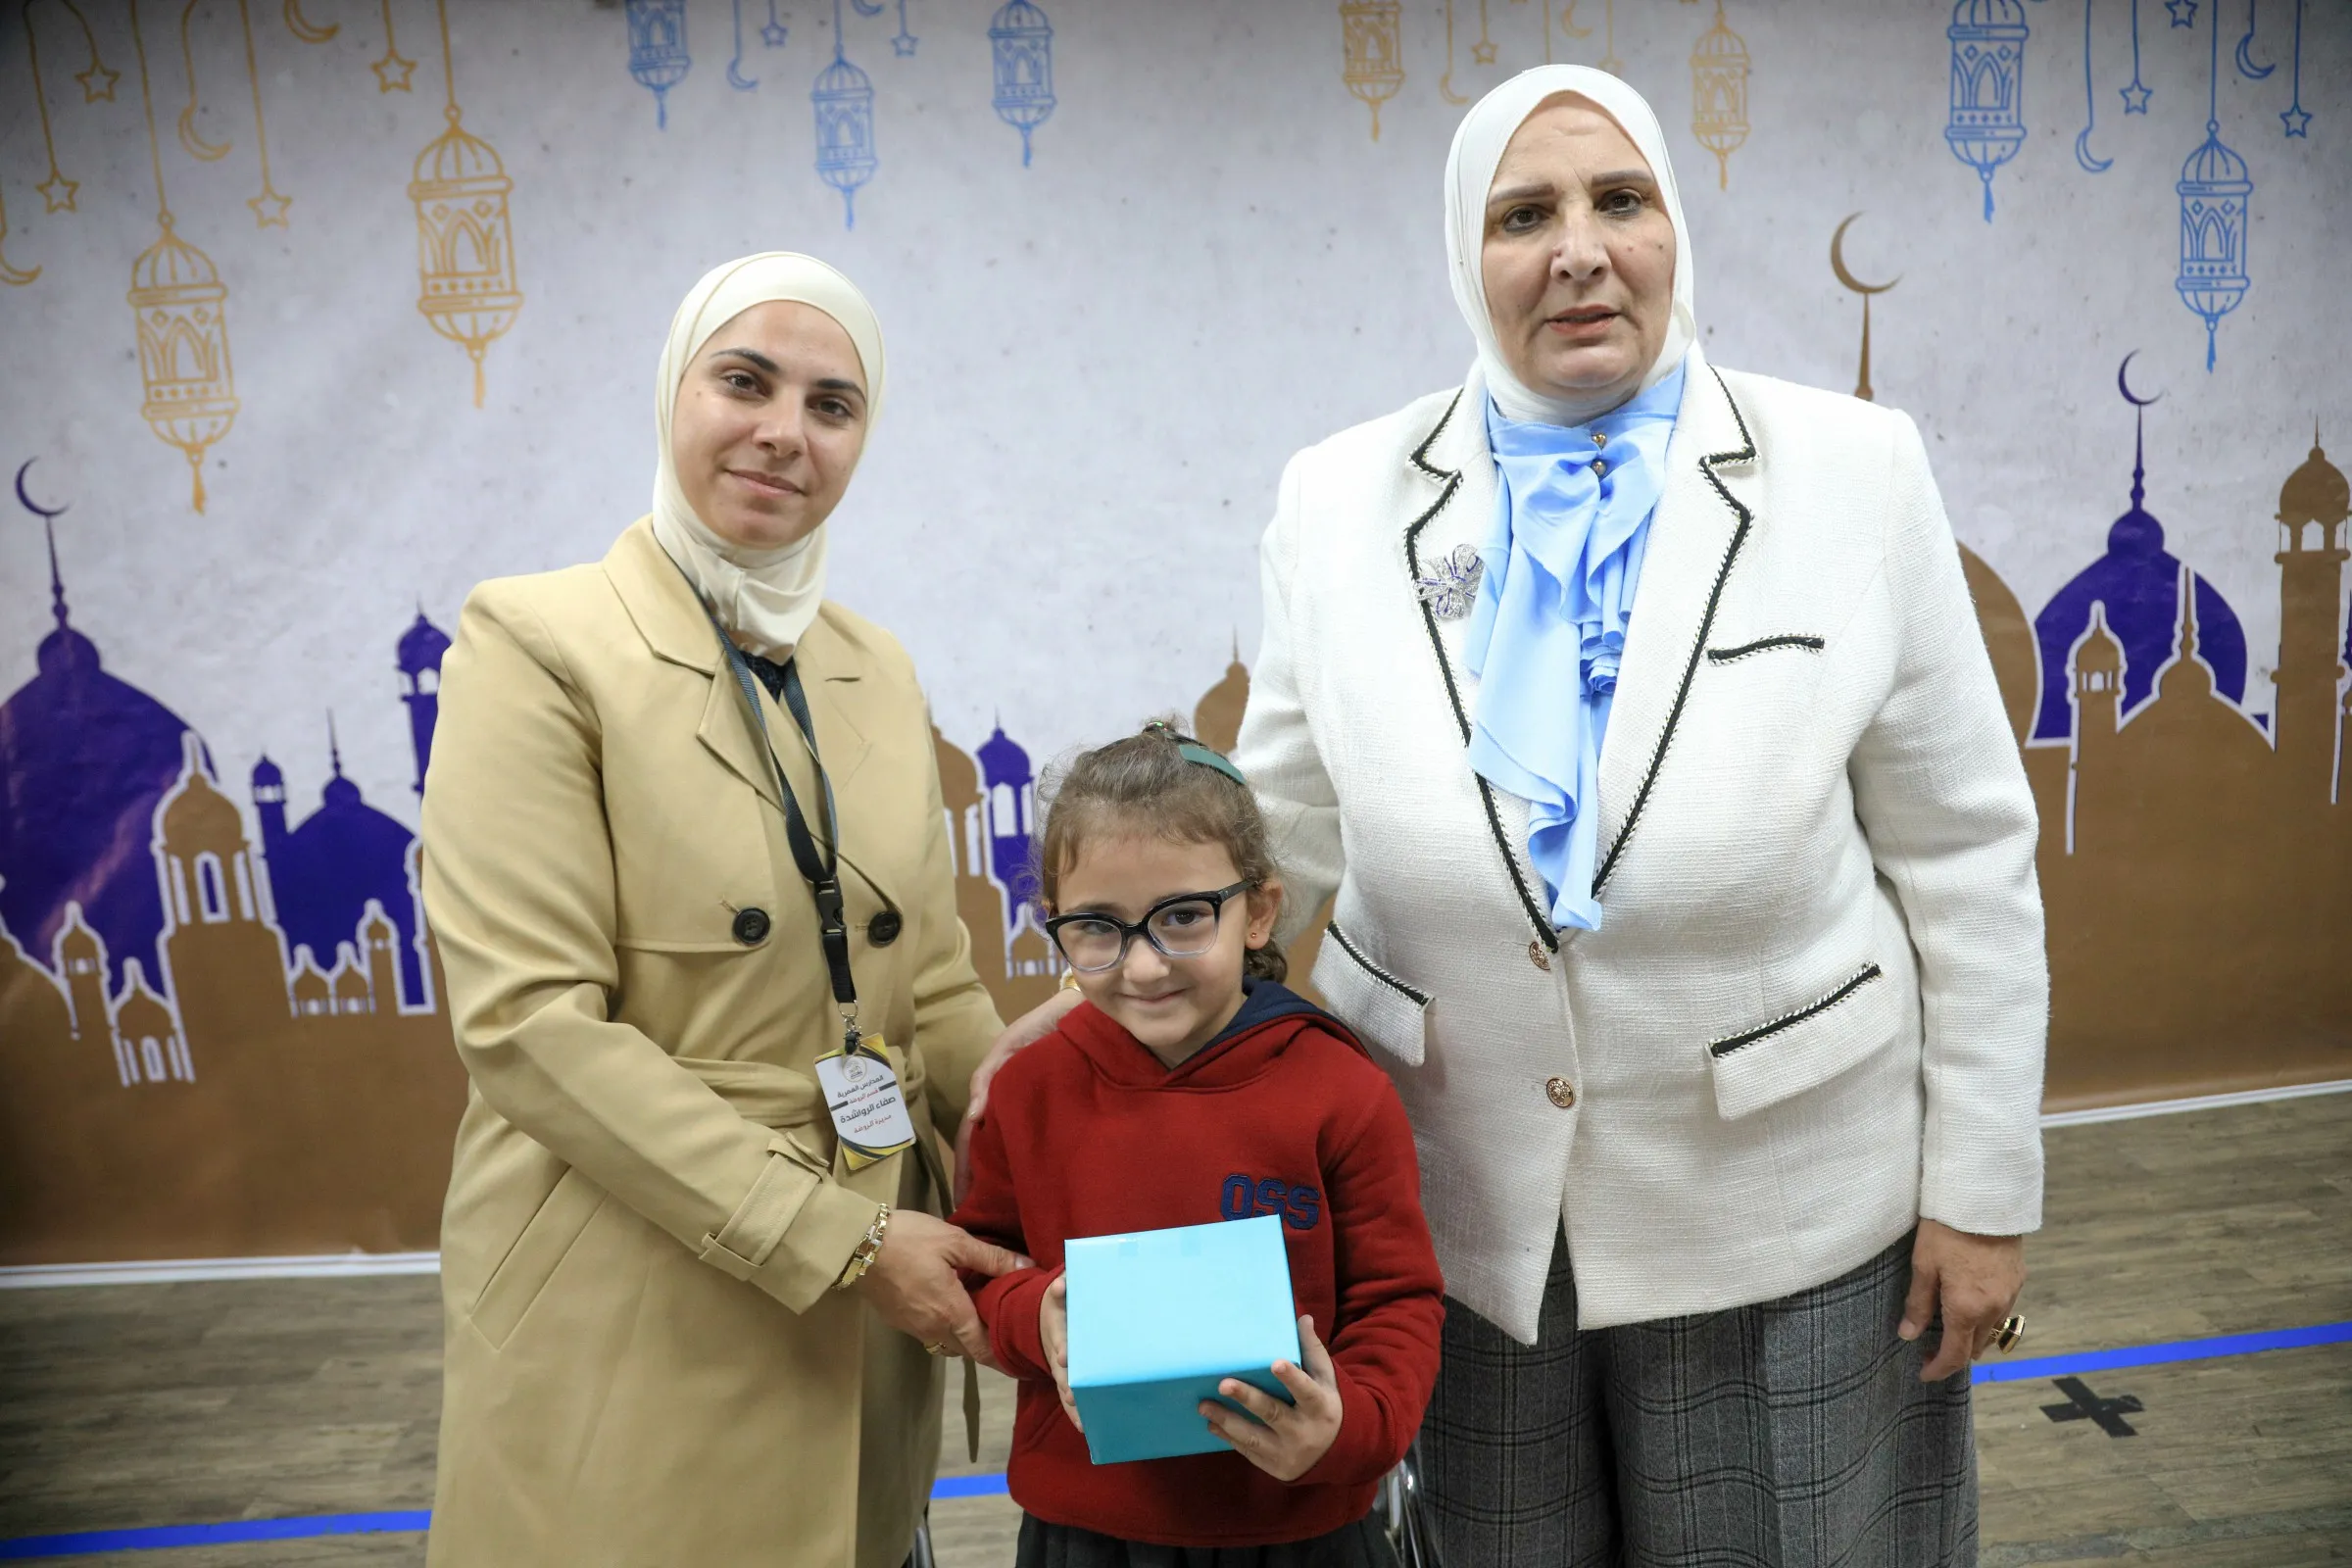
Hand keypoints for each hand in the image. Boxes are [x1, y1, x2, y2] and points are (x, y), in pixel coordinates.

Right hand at [855, 1209, 1028, 1367]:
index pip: (982, 1348)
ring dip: (963, 1336)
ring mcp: (912, 1327)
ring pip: (945, 1342)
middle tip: (1005, 1332)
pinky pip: (928, 1332)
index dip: (1002, 1358)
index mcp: (952, 1313)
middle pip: (965, 1349)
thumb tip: (1028, 1268)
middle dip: (985, 1345)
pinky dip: (943, 1326)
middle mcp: (933, 1328)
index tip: (1020, 1359)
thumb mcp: (955, 1241)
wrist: (856, 1245)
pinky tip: (948, 1305)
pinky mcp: (896, 1320)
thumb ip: (992, 1258)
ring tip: (979, 1318)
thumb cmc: (910, 1240)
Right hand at [955, 988, 1083, 1202]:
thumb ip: (990, 1074)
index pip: (972, 1136)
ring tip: (1009, 1213)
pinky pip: (1049, 1145)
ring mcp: (1042, 1114)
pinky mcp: (1068, 1116)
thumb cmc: (1045, 1024)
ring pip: (1020, 1151)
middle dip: (985, 1183)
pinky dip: (1037, 1166)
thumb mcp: (1011, 1044)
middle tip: (983, 1218)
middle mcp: (1017, 1108)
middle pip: (994, 1150)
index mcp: (998, 1093)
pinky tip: (1042, 1190)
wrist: (1090, 1012)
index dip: (965, 1167)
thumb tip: (974, 1116)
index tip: (961, 1200)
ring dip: (1010, 1179)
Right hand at [1039, 1274, 1082, 1433]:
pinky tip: (1085, 1429)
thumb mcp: (1060, 1291)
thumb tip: (1061, 1285)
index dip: (1062, 1347)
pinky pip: (1070, 1399)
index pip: (1060, 1339)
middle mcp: (1058, 1353)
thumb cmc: (1063, 1303)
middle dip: (1067, 1384)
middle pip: (1061, 1371)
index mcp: (1058, 1329)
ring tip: (1082, 1422)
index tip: (1063, 1357)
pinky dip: (1076, 1414)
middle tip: (1073, 1397)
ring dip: (1072, 1405)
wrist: (1047, 1319)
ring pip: (1066, 1390)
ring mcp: (1062, 1370)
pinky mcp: (1068, 1379)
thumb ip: (1062, 1285)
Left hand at [1200, 1316, 1342, 1482]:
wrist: (1338, 1455)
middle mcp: (1304, 1431)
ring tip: (1204, 1405)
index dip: (1291, 1378)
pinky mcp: (1274, 1467)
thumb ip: (1312, 1350)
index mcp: (1320, 1406)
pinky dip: (1228, 1437)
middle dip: (1247, 1398)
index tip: (1275, 1363)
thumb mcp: (1326, 1380)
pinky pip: (1248, 1451)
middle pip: (1273, 1413)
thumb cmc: (1325, 1405)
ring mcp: (1288, 1452)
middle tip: (1223, 1384)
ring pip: (1254, 1436)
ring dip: (1227, 1420)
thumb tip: (1303, 1318)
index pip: (1306, 1390)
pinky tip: (1212, 1423)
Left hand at [1900, 1219, 2025, 1381]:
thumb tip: (1909, 1336)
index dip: (1938, 1369)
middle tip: (1929, 1350)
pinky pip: (2001, 1310)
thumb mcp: (1923, 1265)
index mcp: (1966, 1309)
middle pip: (1975, 1347)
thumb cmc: (1947, 1229)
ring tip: (1947, 1328)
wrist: (1985, 1198)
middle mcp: (1993, 1308)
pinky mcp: (2018, 1279)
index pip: (1955, 1355)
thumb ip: (1918, 1304)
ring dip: (1971, 1337)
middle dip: (1953, 1355)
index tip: (1923, 1373)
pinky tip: (1969, 1304)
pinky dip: (1984, 1317)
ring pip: (1991, 1331)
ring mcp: (2010, 1295)